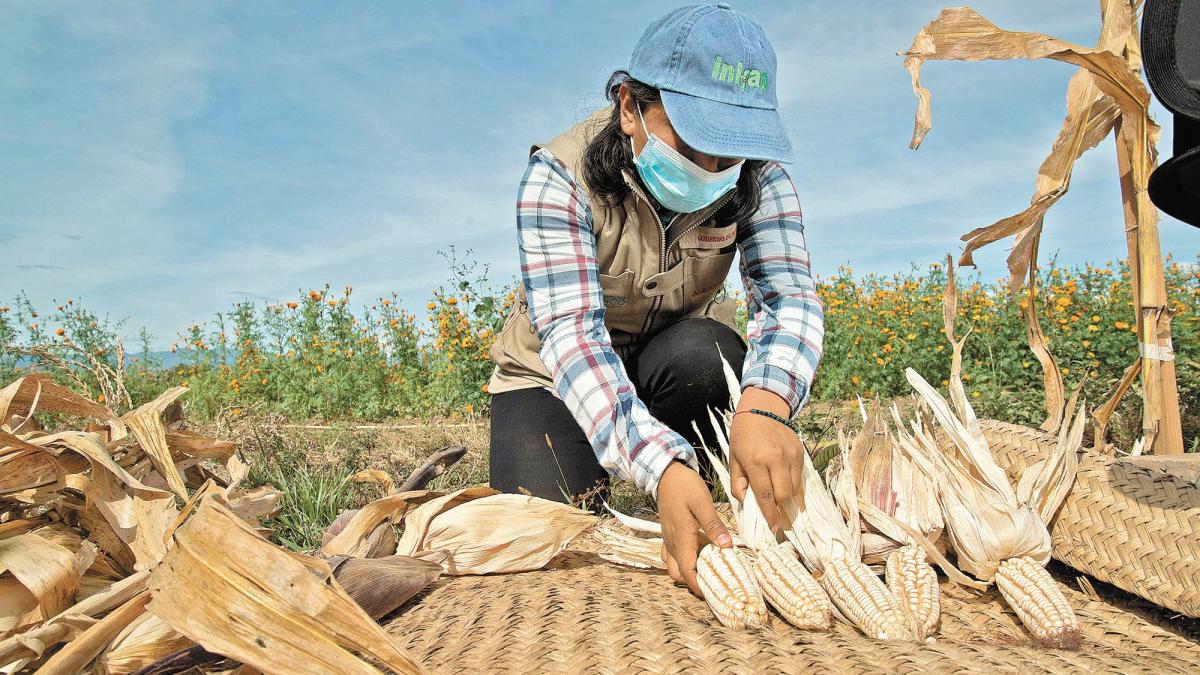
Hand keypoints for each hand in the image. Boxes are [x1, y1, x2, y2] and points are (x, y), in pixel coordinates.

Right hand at [656, 460, 732, 595]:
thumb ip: (714, 526)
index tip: (714, 595)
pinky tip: (700, 554)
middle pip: (679, 574)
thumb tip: (727, 547)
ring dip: (689, 572)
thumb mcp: (702, 503)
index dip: (699, 588)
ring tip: (709, 570)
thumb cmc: (684, 487)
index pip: (687, 573)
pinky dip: (685, 560)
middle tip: (715, 583)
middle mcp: (672, 543)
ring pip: (674, 566)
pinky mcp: (670, 533)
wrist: (666, 474)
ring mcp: (669, 539)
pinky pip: (673, 555)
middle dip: (694, 583)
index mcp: (681, 539)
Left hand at [728, 387, 804, 531]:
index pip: (765, 495)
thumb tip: (745, 503)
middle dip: (781, 509)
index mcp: (756, 461)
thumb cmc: (743, 435)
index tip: (774, 528)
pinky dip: (795, 487)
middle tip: (777, 518)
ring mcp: (791, 456)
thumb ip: (738, 483)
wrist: (763, 409)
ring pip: (795, 488)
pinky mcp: (801, 453)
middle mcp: (776, 459)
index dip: (770, 515)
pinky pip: (800, 478)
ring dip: (789, 500)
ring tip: (784, 507)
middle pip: (784, 495)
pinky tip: (789, 491)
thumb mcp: (734, 458)